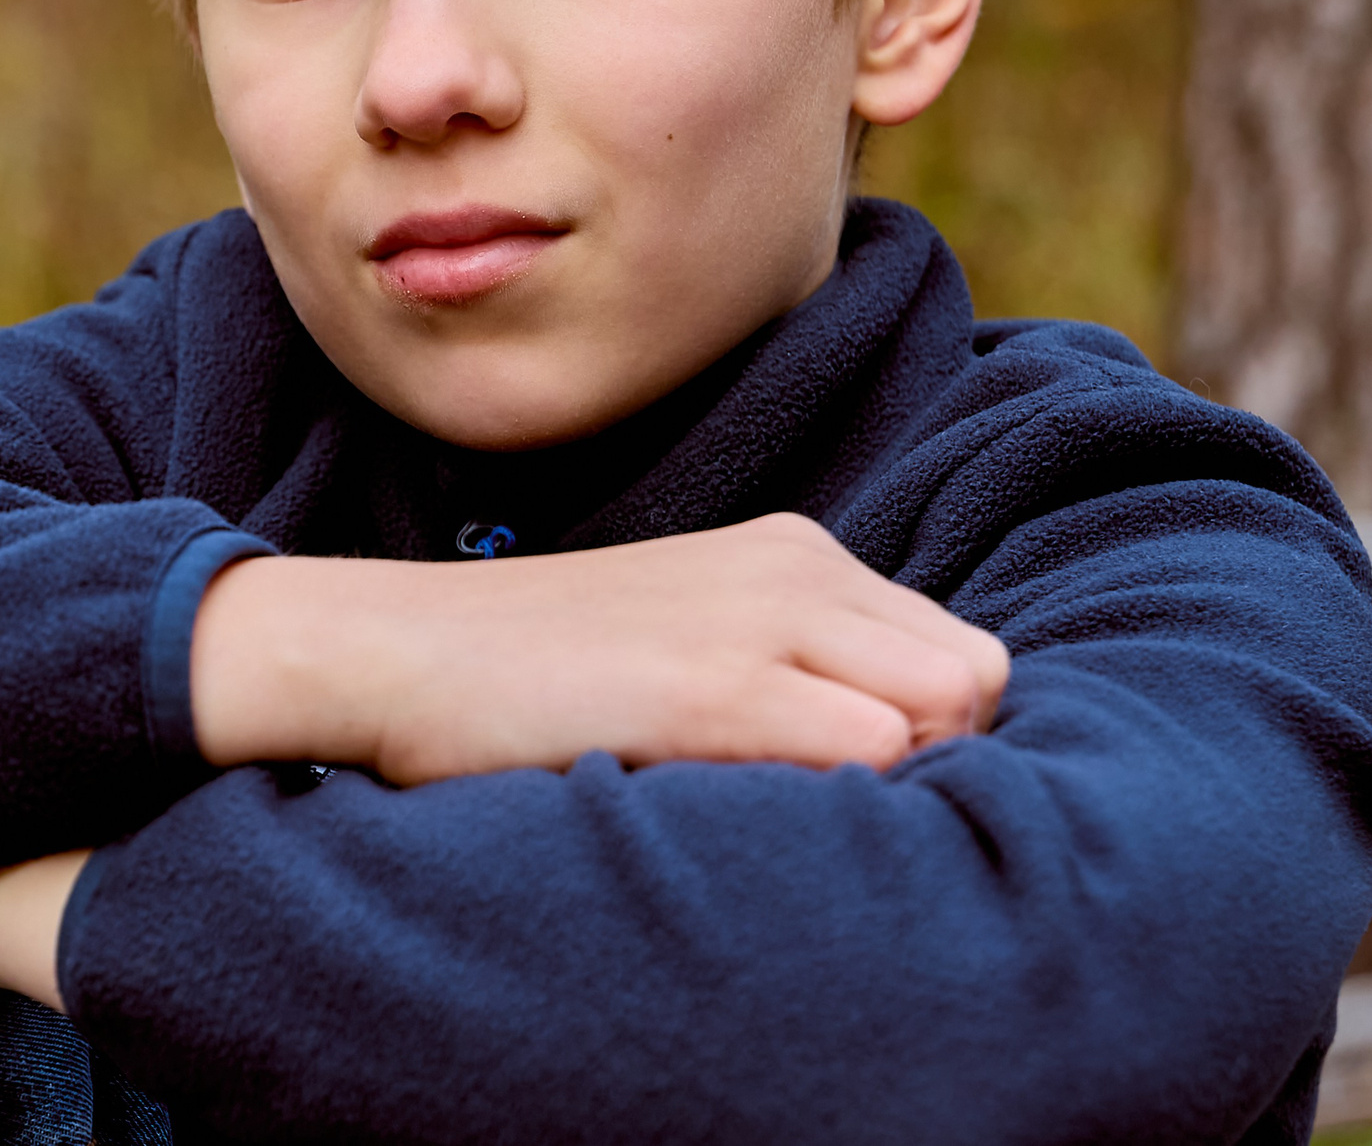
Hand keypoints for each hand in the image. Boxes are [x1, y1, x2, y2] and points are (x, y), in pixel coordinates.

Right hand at [191, 513, 1007, 783]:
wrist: (396, 650)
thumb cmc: (531, 671)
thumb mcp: (682, 633)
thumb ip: (785, 665)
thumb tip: (885, 753)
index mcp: (792, 552)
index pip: (955, 651)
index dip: (928, 734)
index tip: (844, 781)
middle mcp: (794, 568)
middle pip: (975, 678)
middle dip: (939, 757)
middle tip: (832, 808)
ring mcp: (757, 621)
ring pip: (949, 709)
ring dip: (899, 782)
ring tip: (795, 815)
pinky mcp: (712, 688)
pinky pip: (875, 752)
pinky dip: (851, 805)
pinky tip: (763, 820)